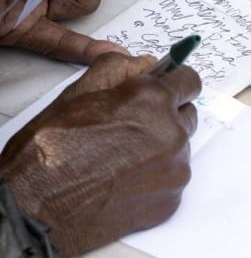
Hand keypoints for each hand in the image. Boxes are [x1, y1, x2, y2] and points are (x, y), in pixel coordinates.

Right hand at [0, 53, 200, 256]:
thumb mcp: (79, 92)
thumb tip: (147, 64)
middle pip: (187, 116)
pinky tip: (123, 180)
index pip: (190, 80)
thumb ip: (120, 68)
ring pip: (180, 148)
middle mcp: (172, 133)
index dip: (175, 83)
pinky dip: (155, 177)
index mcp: (152, 100)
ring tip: (121, 158)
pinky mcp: (172, 199)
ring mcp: (175, 169)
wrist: (38, 209)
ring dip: (161, 148)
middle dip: (167, 116)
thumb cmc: (50, 152)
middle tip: (133, 127)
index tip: (166, 89)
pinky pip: (173, 178)